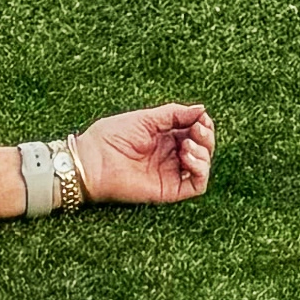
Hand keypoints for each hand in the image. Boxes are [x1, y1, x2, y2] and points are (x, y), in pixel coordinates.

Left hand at [70, 102, 214, 205]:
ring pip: (203, 167)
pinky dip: (200, 170)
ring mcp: (170, 173)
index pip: (194, 131)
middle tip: (198, 129)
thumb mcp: (146, 118)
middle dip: (206, 136)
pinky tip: (187, 156)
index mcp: (164, 137)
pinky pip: (196, 186)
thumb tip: (202, 109)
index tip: (200, 116)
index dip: (202, 123)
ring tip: (187, 144)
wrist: (92, 160)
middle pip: (203, 148)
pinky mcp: (169, 190)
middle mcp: (170, 156)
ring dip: (204, 153)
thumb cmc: (111, 137)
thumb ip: (174, 114)